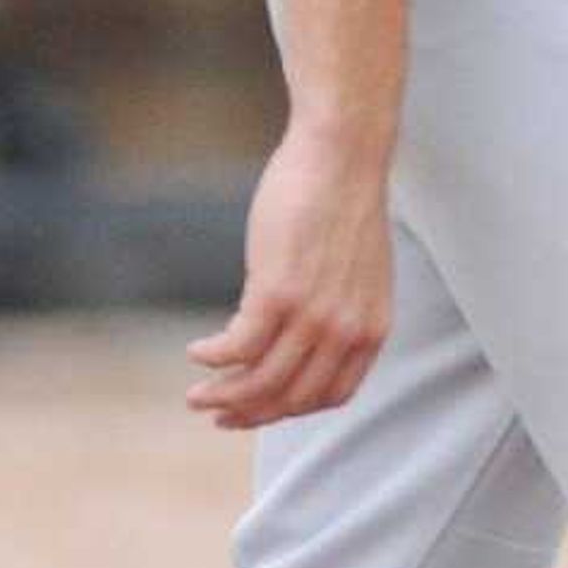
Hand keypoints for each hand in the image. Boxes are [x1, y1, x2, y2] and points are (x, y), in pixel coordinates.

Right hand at [187, 122, 394, 428]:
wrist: (343, 153)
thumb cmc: (344, 203)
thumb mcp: (357, 272)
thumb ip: (338, 311)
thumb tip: (296, 340)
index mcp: (371, 328)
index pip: (330, 396)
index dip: (288, 410)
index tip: (259, 409)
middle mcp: (345, 330)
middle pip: (290, 398)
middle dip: (249, 414)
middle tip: (216, 414)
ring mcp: (313, 315)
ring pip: (259, 382)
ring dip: (221, 396)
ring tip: (195, 397)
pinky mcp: (277, 292)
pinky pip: (236, 348)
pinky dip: (212, 358)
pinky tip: (197, 352)